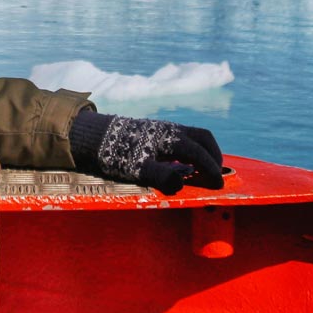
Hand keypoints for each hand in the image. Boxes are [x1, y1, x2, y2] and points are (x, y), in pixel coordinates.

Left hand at [69, 110, 223, 194]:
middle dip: (214, 154)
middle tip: (217, 173)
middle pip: (203, 137)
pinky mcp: (154, 130)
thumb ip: (160, 176)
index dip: (211, 169)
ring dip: (204, 150)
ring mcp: (163, 127)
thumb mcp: (136, 168)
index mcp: (170, 137)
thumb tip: (181, 183)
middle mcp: (170, 129)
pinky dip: (192, 147)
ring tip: (204, 168)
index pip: (199, 153)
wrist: (93, 136)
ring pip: (193, 134)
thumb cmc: (115, 153)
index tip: (219, 185)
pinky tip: (183, 161)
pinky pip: (183, 135)